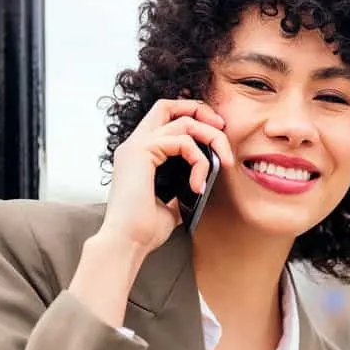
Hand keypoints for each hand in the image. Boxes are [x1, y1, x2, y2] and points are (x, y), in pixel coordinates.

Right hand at [100, 98, 234, 255]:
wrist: (126, 244)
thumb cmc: (144, 231)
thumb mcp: (171, 206)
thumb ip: (182, 191)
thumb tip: (202, 186)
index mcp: (139, 154)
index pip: (164, 117)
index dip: (193, 117)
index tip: (216, 134)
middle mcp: (134, 144)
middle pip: (169, 104)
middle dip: (200, 110)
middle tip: (222, 129)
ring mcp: (136, 146)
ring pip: (183, 121)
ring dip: (211, 138)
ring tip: (224, 162)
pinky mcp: (141, 152)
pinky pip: (183, 141)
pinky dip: (199, 161)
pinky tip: (197, 185)